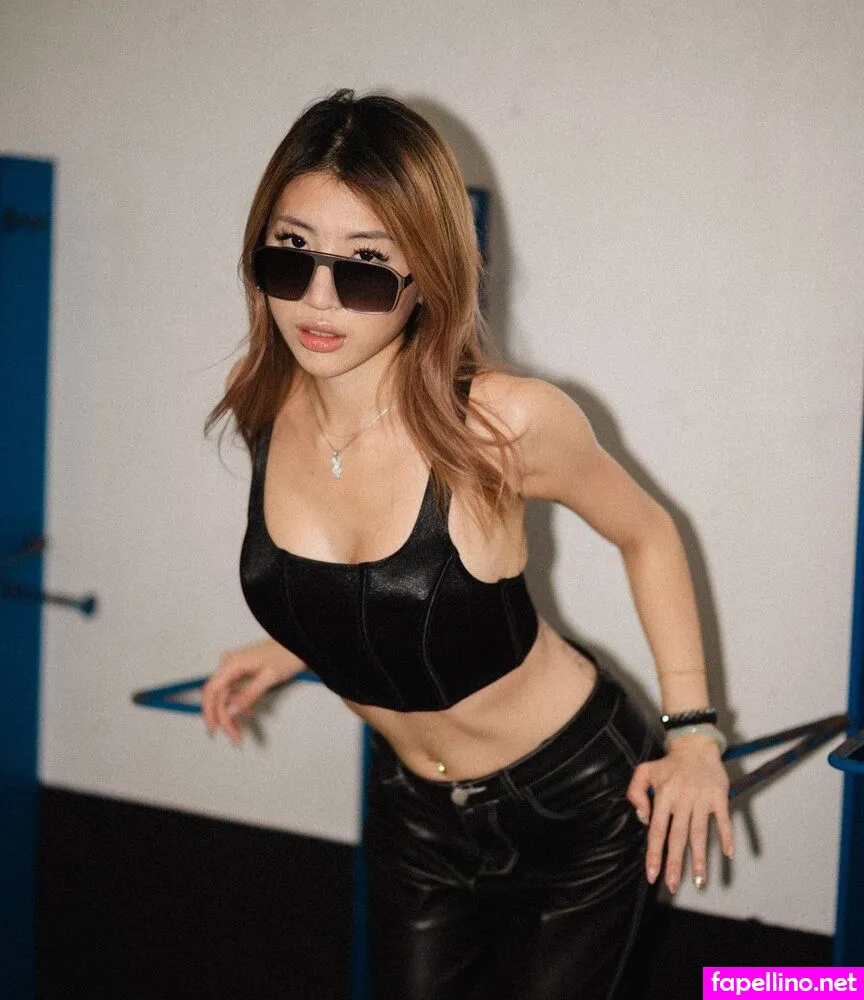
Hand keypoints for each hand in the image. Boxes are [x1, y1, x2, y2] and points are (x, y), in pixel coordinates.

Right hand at [202, 638, 303, 745]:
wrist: (296, 644)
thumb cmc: (287, 653)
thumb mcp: (269, 677)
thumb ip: (249, 694)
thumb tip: (233, 709)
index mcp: (233, 663)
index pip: (211, 690)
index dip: (209, 712)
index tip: (214, 728)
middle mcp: (230, 663)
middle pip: (218, 696)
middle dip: (224, 718)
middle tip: (234, 736)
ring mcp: (234, 666)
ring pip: (225, 695)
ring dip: (230, 714)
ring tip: (239, 731)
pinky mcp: (241, 670)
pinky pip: (233, 690)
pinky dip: (238, 704)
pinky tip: (246, 713)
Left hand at [626, 734, 732, 892]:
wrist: (695, 747)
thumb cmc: (669, 764)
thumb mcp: (644, 771)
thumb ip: (635, 792)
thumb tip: (643, 818)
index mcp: (663, 796)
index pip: (657, 830)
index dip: (654, 854)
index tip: (652, 875)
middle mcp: (682, 800)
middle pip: (678, 836)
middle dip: (675, 863)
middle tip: (673, 885)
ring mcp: (702, 799)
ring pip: (700, 832)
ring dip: (700, 857)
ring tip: (699, 881)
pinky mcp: (719, 797)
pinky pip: (724, 820)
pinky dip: (726, 836)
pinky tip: (728, 854)